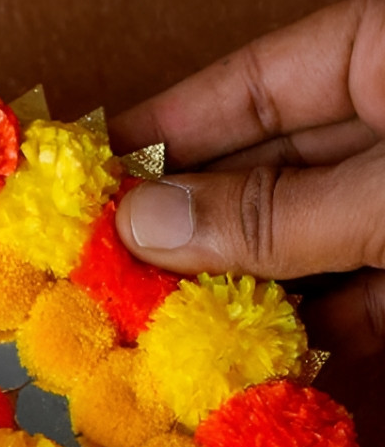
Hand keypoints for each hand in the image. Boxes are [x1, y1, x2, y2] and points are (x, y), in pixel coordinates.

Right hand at [110, 0, 384, 360]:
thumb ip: (273, 214)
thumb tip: (144, 224)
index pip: (255, 84)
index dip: (168, 132)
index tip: (89, 178)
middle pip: (271, 171)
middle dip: (193, 228)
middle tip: (107, 276)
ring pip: (308, 244)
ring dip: (240, 294)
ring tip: (161, 333)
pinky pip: (358, 300)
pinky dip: (309, 335)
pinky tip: (247, 362)